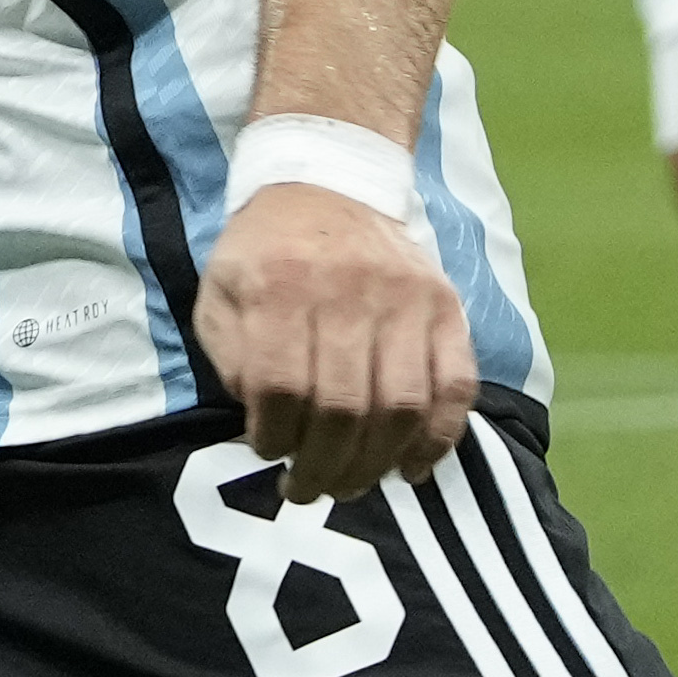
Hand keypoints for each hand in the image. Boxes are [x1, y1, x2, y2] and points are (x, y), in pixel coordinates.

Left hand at [194, 178, 475, 505]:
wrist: (330, 184)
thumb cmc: (265, 254)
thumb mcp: (221, 293)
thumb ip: (232, 357)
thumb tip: (266, 423)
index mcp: (279, 284)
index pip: (279, 385)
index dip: (272, 436)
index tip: (268, 453)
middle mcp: (348, 290)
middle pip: (342, 406)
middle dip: (322, 466)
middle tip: (308, 492)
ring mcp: (406, 299)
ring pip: (400, 405)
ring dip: (375, 463)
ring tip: (351, 486)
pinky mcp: (446, 307)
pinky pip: (455, 385)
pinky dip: (439, 438)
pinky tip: (413, 469)